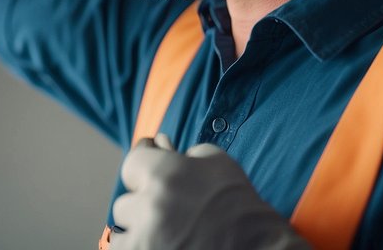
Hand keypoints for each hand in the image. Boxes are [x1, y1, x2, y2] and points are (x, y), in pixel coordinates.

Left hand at [110, 137, 308, 249]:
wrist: (260, 249)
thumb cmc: (239, 206)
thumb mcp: (216, 162)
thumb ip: (179, 153)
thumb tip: (157, 144)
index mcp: (164, 174)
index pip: (130, 164)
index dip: (141, 169)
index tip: (147, 174)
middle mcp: (151, 206)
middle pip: (125, 204)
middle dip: (144, 206)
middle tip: (169, 212)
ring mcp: (148, 240)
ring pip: (123, 233)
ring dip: (139, 231)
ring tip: (167, 231)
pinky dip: (138, 247)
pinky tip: (159, 244)